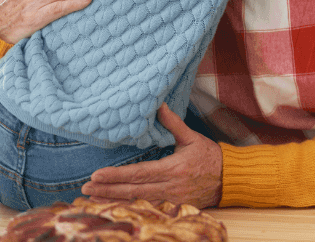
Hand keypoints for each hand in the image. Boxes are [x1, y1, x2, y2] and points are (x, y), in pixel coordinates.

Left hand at [82, 104, 222, 207]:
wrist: (229, 178)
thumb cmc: (209, 156)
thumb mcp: (192, 138)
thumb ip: (173, 123)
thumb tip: (159, 105)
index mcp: (173, 168)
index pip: (139, 173)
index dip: (116, 176)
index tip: (96, 175)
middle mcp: (169, 187)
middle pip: (133, 191)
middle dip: (107, 190)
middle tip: (85, 188)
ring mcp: (171, 200)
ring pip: (137, 202)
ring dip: (113, 200)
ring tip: (92, 198)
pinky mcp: (173, 207)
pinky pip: (147, 209)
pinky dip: (128, 207)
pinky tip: (113, 206)